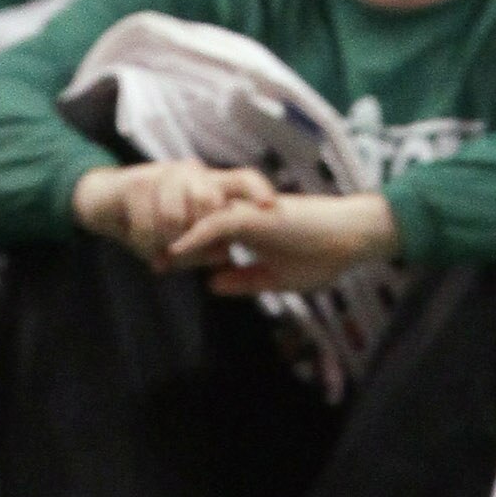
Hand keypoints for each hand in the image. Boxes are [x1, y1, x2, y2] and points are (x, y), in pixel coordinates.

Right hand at [72, 159, 277, 263]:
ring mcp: (161, 173)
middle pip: (207, 202)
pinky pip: (148, 224)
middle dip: (195, 236)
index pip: (241, 179)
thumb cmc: (152, 222)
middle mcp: (188, 172)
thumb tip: (226, 255)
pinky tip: (141, 242)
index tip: (271, 206)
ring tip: (159, 250)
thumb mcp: (184, 238)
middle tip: (180, 251)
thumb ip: (208, 245)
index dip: (257, 189)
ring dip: (165, 243)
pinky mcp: (135, 182)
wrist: (105, 202)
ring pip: (175, 217)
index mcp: (207, 184)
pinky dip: (145, 243)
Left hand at [167, 188, 401, 294]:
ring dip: (177, 237)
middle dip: (170, 242)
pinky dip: (196, 236)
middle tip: (147, 258)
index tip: (161, 266)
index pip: (205, 239)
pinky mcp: (254, 215)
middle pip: (196, 225)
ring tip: (154, 255)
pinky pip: (218, 223)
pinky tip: (178, 249)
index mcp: (245, 229)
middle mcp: (240, 215)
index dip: (183, 254)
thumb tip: (210, 284)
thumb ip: (242, 279)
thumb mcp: (275, 278)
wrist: (348, 237)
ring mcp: (246, 212)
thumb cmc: (319, 255)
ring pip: (200, 220)